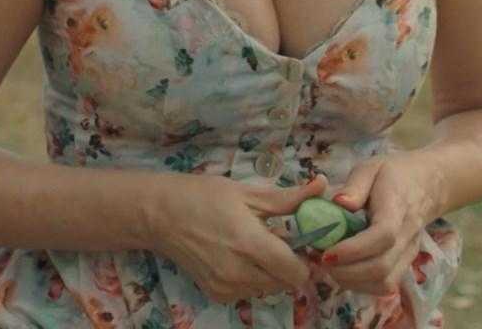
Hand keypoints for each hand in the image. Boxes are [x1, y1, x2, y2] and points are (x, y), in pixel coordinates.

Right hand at [147, 172, 324, 304]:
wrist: (159, 215)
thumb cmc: (203, 196)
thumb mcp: (247, 193)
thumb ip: (288, 198)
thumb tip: (322, 185)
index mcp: (250, 245)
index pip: (297, 273)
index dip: (305, 258)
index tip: (301, 241)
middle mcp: (239, 274)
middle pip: (286, 283)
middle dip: (289, 264)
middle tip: (276, 238)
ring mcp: (225, 288)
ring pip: (268, 289)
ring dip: (271, 271)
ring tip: (253, 245)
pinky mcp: (215, 295)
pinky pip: (248, 292)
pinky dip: (252, 277)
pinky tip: (237, 256)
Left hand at [319, 154, 443, 295]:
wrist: (427, 185)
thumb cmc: (393, 174)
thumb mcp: (371, 168)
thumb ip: (355, 185)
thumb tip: (338, 204)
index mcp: (397, 208)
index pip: (382, 236)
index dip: (353, 250)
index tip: (326, 253)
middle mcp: (407, 236)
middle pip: (381, 267)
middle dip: (346, 271)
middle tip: (320, 260)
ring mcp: (408, 254)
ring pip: (384, 283)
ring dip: (352, 281)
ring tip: (331, 266)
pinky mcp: (405, 264)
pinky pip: (385, 285)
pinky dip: (362, 286)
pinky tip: (345, 271)